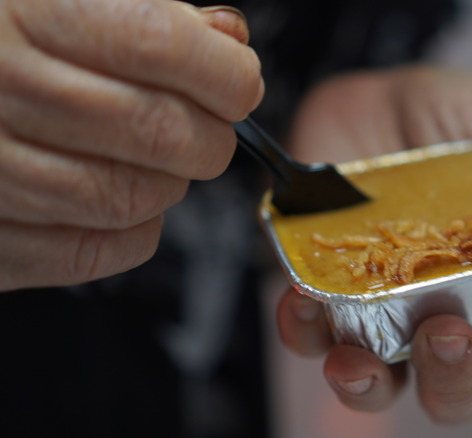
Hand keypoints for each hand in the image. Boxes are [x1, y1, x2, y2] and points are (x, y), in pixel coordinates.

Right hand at [0, 1, 261, 289]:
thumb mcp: (69, 1)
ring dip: (171, 185)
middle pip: (158, 132)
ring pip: (133, 200)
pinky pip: (96, 252)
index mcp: (28, 13)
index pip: (158, 45)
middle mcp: (0, 89)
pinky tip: (121, 192)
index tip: (240, 84)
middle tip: (209, 128)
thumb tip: (230, 42)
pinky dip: (134, 231)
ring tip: (156, 160)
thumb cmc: (16, 45)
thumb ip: (150, 15)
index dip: (225, 73)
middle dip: (211, 137)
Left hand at [277, 66, 471, 423]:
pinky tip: (304, 300)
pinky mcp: (322, 294)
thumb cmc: (443, 116)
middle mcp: (440, 314)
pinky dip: (303, 330)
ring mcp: (377, 313)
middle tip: (449, 331)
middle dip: (455, 378)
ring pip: (378, 384)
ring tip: (359, 358)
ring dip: (370, 384)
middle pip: (456, 390)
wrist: (369, 93)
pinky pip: (307, 335)